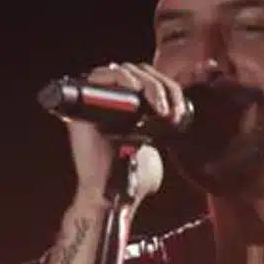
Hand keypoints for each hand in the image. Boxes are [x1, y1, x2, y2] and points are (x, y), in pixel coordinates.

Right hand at [66, 62, 187, 203]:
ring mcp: (94, 98)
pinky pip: (102, 74)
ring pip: (125, 70)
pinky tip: (138, 91)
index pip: (148, 77)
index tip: (179, 111)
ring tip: (160, 109)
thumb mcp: (153, 150)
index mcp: (126, 106)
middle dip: (162, 87)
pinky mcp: (83, 102)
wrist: (112, 194)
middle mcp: (108, 98)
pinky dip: (123, 78)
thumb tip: (174, 127)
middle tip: (172, 112)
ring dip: (149, 84)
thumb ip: (159, 137)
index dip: (168, 87)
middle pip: (139, 71)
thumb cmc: (132, 177)